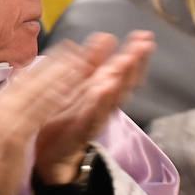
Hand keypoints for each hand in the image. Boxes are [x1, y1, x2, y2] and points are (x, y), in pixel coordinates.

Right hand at [0, 43, 86, 194]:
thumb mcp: (0, 124)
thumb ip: (12, 104)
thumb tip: (21, 82)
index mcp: (2, 102)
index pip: (28, 77)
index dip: (50, 62)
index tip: (70, 49)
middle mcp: (3, 105)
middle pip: (35, 79)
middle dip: (59, 63)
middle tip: (81, 49)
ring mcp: (7, 119)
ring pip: (38, 92)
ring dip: (60, 76)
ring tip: (81, 63)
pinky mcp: (14, 135)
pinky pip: (38, 113)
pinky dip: (54, 100)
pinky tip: (69, 91)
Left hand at [34, 31, 153, 184]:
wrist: (50, 158)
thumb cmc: (66, 119)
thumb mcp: (79, 87)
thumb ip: (93, 64)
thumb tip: (106, 36)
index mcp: (101, 93)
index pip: (122, 71)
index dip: (134, 55)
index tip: (144, 36)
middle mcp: (102, 107)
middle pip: (121, 83)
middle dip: (133, 64)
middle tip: (144, 45)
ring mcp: (91, 121)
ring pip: (110, 99)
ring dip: (120, 81)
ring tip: (126, 62)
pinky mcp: (77, 134)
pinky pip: (89, 118)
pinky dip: (97, 104)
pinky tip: (103, 90)